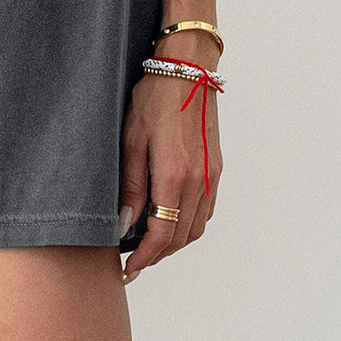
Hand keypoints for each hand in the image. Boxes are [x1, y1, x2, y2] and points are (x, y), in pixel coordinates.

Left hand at [118, 43, 223, 283]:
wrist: (187, 70)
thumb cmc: (154, 98)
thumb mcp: (130, 140)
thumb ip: (131, 186)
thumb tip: (125, 223)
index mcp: (175, 176)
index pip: (162, 234)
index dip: (144, 258)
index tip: (128, 270)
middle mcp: (199, 181)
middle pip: (181, 237)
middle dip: (157, 256)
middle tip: (133, 264)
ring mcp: (212, 176)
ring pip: (196, 227)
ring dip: (174, 244)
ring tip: (149, 248)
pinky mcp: (216, 168)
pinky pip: (206, 210)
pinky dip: (189, 226)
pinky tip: (171, 222)